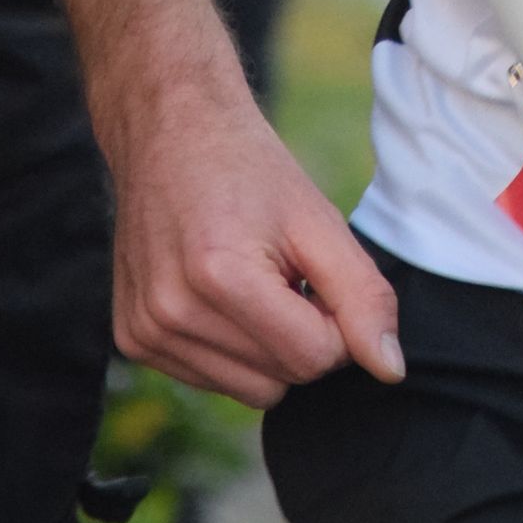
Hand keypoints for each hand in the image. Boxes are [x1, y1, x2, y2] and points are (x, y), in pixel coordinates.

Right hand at [111, 76, 405, 407]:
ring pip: (249, 391)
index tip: (320, 275)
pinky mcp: (132, 341)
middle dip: (302, 336)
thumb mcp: (318, 220)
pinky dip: (232, 349)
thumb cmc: (248, 170)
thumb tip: (390, 370)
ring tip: (254, 280)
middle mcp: (171, 315)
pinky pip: (213, 381)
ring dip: (268, 347)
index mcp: (219, 278)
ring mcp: (145, 333)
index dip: (336, 321)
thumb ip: (362, 296)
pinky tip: (222, 294)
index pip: (315, 358)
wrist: (170, 131)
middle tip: (287, 273)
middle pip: (282, 381)